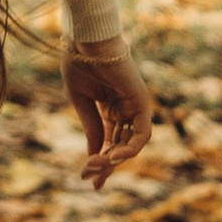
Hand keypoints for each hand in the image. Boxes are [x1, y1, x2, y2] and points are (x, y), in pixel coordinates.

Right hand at [65, 39, 151, 187]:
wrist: (86, 40)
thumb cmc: (79, 62)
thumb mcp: (81, 101)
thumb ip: (91, 126)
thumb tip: (95, 154)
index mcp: (109, 107)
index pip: (108, 141)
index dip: (99, 161)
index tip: (85, 178)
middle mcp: (124, 109)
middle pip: (119, 146)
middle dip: (106, 166)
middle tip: (91, 181)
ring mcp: (134, 107)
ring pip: (130, 145)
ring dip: (114, 159)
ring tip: (97, 165)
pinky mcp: (142, 103)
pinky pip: (141, 134)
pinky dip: (129, 149)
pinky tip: (111, 156)